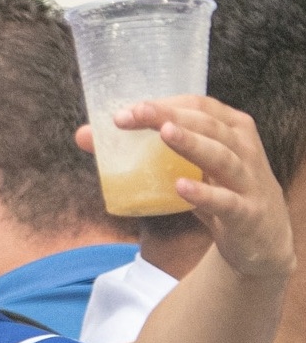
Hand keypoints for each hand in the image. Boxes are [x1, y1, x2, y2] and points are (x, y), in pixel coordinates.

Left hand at [79, 96, 292, 279]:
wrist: (260, 238)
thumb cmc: (218, 190)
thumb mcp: (184, 168)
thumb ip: (140, 153)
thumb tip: (82, 135)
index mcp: (230, 129)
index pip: (197, 106)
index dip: (163, 104)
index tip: (125, 111)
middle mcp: (243, 148)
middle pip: (207, 125)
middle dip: (169, 117)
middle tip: (133, 115)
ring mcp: (248, 180)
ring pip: (222, 156)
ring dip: (193, 143)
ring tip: (164, 134)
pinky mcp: (246, 212)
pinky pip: (225, 201)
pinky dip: (204, 192)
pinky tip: (180, 187)